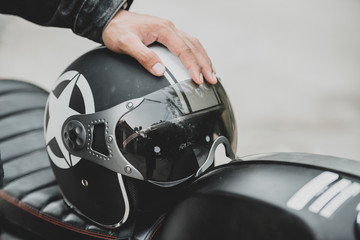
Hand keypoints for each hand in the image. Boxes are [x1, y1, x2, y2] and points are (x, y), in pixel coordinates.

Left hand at [102, 10, 216, 84]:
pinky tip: (199, 63)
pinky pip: (188, 44)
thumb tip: (160, 70)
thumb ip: (144, 57)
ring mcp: (170, 30)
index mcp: (163, 29)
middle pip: (194, 46)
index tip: (198, 79)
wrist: (111, 19)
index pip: (183, 50)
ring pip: (194, 44)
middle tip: (212, 80)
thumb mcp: (126, 44)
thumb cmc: (117, 30)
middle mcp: (169, 28)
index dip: (192, 66)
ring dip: (204, 59)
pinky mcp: (167, 35)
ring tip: (212, 74)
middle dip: (205, 64)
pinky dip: (197, 55)